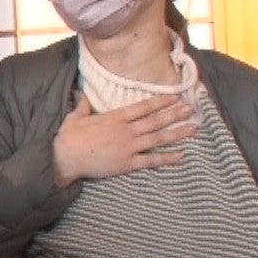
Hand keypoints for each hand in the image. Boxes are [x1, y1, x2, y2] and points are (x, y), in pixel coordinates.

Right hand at [52, 94, 195, 186]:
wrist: (64, 157)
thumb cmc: (68, 137)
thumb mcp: (75, 116)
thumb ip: (83, 105)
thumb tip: (81, 94)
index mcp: (115, 117)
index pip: (144, 107)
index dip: (161, 102)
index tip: (175, 97)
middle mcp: (126, 130)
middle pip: (156, 121)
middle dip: (175, 115)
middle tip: (191, 110)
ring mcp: (128, 147)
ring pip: (158, 138)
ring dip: (177, 133)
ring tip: (193, 129)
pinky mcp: (127, 163)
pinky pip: (151, 160)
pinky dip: (166, 158)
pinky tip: (180, 155)